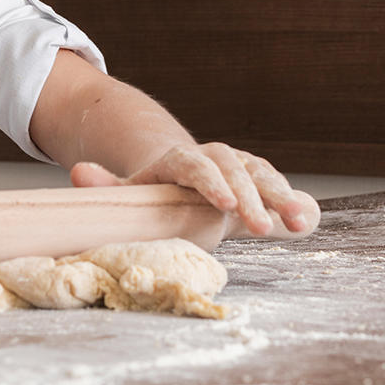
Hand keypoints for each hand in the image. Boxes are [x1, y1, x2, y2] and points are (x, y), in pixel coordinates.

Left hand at [70, 142, 318, 237]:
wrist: (182, 178)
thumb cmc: (155, 192)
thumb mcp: (128, 190)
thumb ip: (107, 184)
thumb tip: (78, 173)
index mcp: (178, 161)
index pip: (194, 164)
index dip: (210, 182)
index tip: (223, 204)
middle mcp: (213, 157)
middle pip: (233, 168)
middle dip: (249, 196)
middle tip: (261, 226)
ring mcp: (239, 165)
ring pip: (261, 173)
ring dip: (280, 196)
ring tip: (295, 222)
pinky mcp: (259, 177)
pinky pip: (277, 185)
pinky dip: (292, 200)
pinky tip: (307, 220)